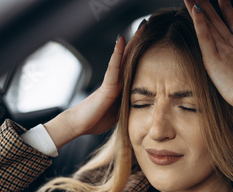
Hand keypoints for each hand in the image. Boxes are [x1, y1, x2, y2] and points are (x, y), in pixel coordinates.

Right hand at [45, 26, 144, 148]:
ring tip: (141, 26)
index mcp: (122, 87)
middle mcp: (117, 80)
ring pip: (124, 57)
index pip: (133, 67)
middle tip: (146, 25)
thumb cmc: (97, 120)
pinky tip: (122, 39)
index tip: (152, 42)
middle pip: (130, 57)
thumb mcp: (119, 113)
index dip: (141, 54)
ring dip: (132, 41)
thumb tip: (143, 105)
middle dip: (139, 42)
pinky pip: (113, 66)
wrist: (80, 125)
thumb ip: (129, 106)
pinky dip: (118, 53)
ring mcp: (112, 81)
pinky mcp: (107, 85)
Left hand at [184, 0, 232, 110]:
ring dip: (198, 7)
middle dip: (207, 4)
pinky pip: (204, 35)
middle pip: (217, 19)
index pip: (232, 22)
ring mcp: (224, 48)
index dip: (225, 8)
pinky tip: (195, 9)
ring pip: (208, 23)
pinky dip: (199, 22)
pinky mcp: (214, 57)